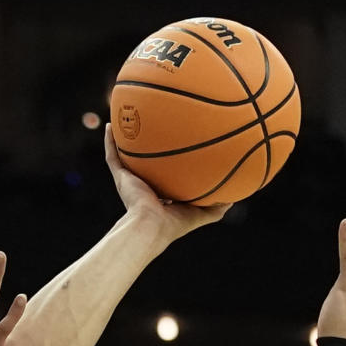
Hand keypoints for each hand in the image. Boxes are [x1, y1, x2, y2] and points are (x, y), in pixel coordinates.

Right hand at [105, 125, 231, 248]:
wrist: (150, 227)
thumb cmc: (174, 224)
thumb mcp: (201, 214)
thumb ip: (217, 207)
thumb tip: (236, 197)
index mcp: (161, 194)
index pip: (166, 175)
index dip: (171, 163)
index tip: (179, 147)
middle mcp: (145, 185)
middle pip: (147, 162)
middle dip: (149, 147)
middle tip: (155, 125)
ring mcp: (131, 181)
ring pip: (126, 155)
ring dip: (126, 139)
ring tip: (126, 118)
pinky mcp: (121, 179)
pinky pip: (112, 156)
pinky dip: (109, 141)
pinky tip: (109, 125)